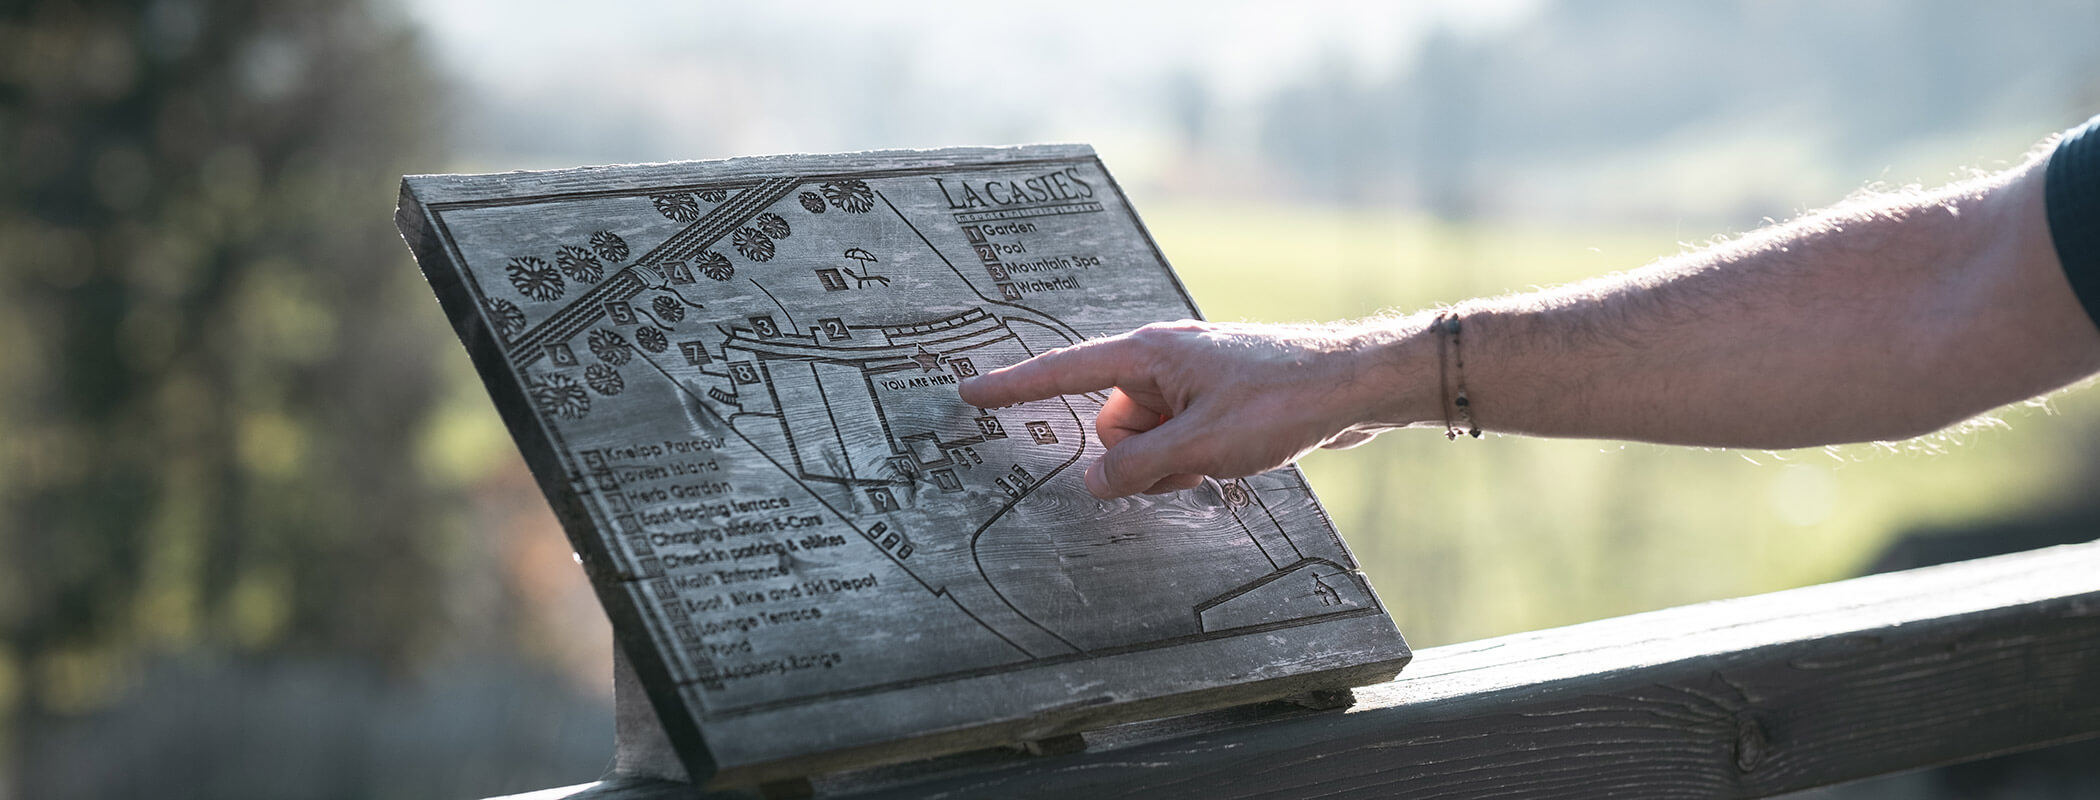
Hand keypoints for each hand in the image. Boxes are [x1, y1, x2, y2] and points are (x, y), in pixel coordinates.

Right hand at [958, 319, 1423, 497]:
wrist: (1356, 383)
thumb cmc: (1285, 398)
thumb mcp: (1204, 445)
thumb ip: (1138, 467)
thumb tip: (1092, 481)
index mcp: (1150, 354)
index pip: (1064, 372)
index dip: (1014, 387)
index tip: (969, 393)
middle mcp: (1164, 361)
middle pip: (1112, 423)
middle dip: (1139, 457)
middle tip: (1190, 463)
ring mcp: (1190, 381)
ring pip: (1148, 439)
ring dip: (1172, 462)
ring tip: (1223, 458)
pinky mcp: (1215, 400)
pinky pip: (1179, 440)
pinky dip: (1195, 458)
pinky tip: (1236, 457)